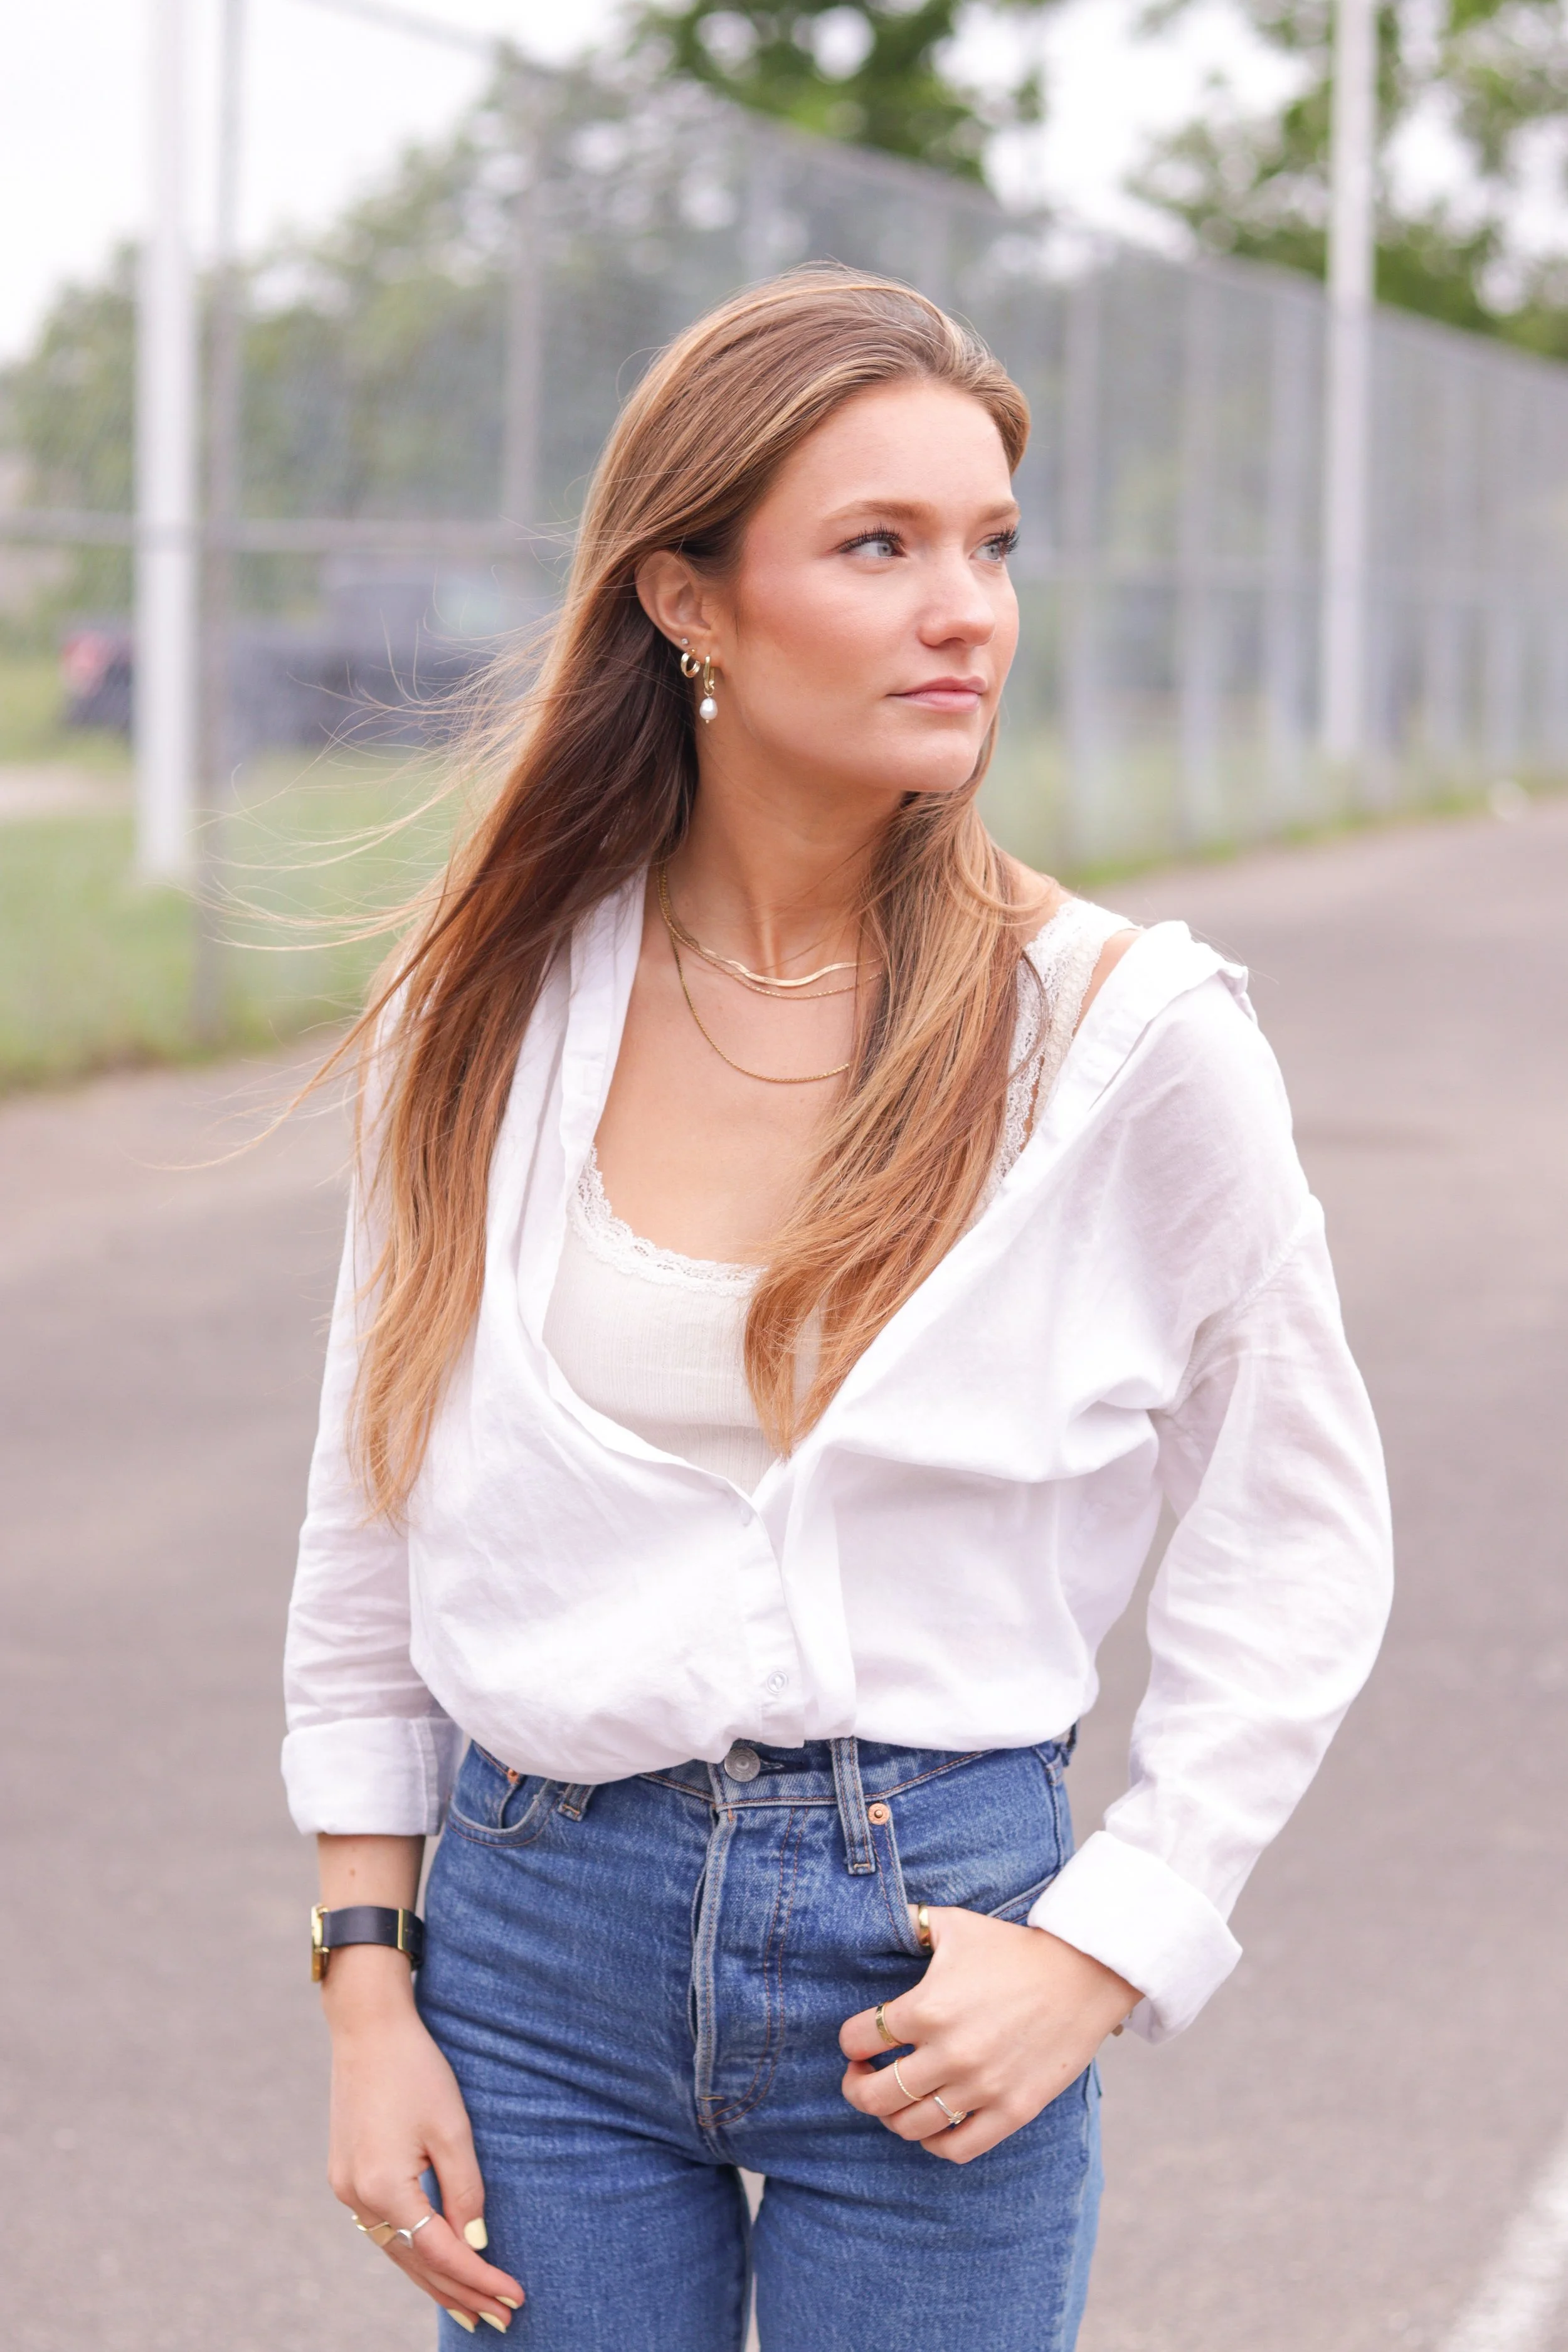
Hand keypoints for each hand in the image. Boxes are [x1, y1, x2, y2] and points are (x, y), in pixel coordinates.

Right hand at [324, 1948, 523, 2331]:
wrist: (367, 2027)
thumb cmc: (416, 2069)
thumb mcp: (452, 2128)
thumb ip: (466, 2191)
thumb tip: (477, 2246)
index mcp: (384, 2188)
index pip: (441, 2253)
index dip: (480, 2279)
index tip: (516, 2297)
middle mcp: (357, 2198)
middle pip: (416, 2264)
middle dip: (461, 2294)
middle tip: (502, 2321)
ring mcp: (346, 2189)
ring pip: (397, 2252)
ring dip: (436, 2281)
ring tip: (473, 2310)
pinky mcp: (346, 2176)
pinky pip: (384, 2230)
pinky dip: (413, 2252)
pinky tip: (434, 2266)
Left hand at [838, 1907, 1137, 2164]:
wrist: (1082, 1974)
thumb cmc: (1012, 1947)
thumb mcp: (954, 1924)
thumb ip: (911, 1924)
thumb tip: (881, 1923)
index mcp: (927, 2008)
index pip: (857, 2039)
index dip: (850, 2040)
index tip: (857, 2041)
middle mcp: (949, 2054)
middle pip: (874, 2095)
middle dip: (856, 2087)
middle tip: (861, 2076)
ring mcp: (981, 2087)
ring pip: (910, 2126)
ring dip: (892, 2116)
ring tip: (896, 2098)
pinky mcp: (1012, 2111)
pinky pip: (957, 2148)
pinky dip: (935, 2142)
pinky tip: (932, 2123)